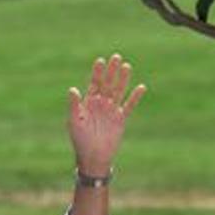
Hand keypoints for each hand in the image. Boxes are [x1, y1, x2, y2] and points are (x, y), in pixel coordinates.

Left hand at [67, 54, 145, 175]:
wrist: (93, 157)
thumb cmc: (80, 140)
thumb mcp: (75, 121)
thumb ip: (74, 105)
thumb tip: (72, 89)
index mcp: (88, 103)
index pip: (93, 84)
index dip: (97, 73)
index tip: (100, 61)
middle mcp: (101, 104)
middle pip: (107, 84)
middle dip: (111, 71)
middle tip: (116, 57)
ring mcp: (111, 110)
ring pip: (118, 91)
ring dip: (123, 79)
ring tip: (127, 66)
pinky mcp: (121, 119)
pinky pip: (129, 106)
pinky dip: (135, 97)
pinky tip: (141, 87)